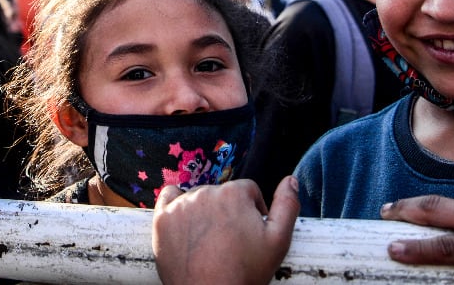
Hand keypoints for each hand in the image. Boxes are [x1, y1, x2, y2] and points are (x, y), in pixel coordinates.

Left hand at [153, 175, 298, 284]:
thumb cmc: (245, 273)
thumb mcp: (278, 242)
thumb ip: (288, 206)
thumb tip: (290, 180)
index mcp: (234, 193)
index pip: (248, 191)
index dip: (253, 212)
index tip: (251, 234)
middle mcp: (206, 192)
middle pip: (222, 194)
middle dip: (228, 212)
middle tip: (230, 241)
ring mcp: (181, 205)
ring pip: (198, 197)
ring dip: (205, 211)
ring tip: (210, 241)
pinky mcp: (162, 218)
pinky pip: (169, 197)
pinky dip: (177, 204)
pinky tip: (186, 222)